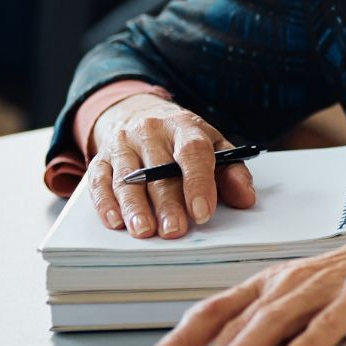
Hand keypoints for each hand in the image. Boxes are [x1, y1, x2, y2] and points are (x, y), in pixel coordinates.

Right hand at [84, 94, 257, 239]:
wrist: (142, 114)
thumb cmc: (184, 140)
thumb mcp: (214, 146)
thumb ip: (232, 171)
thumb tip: (246, 197)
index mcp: (184, 127)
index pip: (193, 152)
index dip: (198, 183)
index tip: (202, 212)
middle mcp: (151, 132)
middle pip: (159, 170)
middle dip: (168, 204)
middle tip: (175, 230)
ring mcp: (123, 144)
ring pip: (127, 177)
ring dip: (134, 207)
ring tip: (144, 231)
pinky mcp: (101, 157)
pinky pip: (99, 181)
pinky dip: (105, 203)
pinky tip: (114, 221)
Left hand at [142, 226, 345, 345]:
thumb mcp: (315, 298)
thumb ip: (281, 324)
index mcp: (278, 282)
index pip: (219, 309)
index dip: (184, 337)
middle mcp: (295, 281)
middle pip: (239, 322)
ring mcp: (328, 286)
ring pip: (275, 321)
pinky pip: (331, 322)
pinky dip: (308, 344)